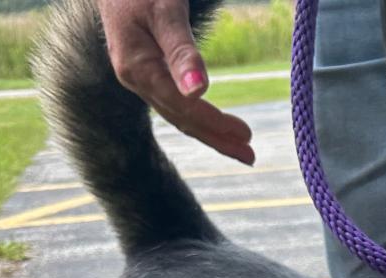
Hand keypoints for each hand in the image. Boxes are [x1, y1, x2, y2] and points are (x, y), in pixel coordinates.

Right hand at [98, 0, 254, 163]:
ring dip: (210, 134)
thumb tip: (199, 91)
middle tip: (250, 156)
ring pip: (178, 115)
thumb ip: (181, 50)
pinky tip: (212, 127)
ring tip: (240, 147)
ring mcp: (138, 79)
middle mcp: (135, 80)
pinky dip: (197, 119)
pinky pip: (174, 105)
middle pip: (182, 119)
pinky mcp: (144, 75)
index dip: (215, 123)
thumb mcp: (164, 10)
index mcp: (137, 67)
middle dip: (217, 139)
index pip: (183, 107)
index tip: (245, 135)